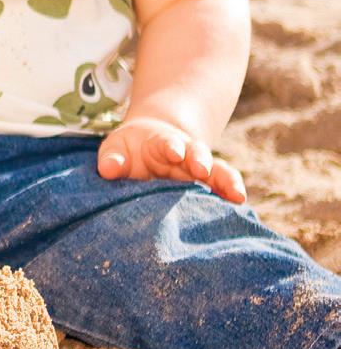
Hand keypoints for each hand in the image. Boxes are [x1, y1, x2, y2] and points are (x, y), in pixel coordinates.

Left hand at [98, 117, 245, 202]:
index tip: (174, 152)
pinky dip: (233, 193)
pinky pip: (225, 188)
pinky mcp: (209, 187)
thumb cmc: (131, 151)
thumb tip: (108, 169)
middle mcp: (186, 155)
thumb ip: (112, 157)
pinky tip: (241, 205)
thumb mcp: (117, 148)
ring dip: (225, 180)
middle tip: (202, 169)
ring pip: (218, 171)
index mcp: (161, 143)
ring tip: (236, 193)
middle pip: (197, 153)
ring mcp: (201, 171)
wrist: (152, 149)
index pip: (167, 142)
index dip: (170, 146)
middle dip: (200, 160)